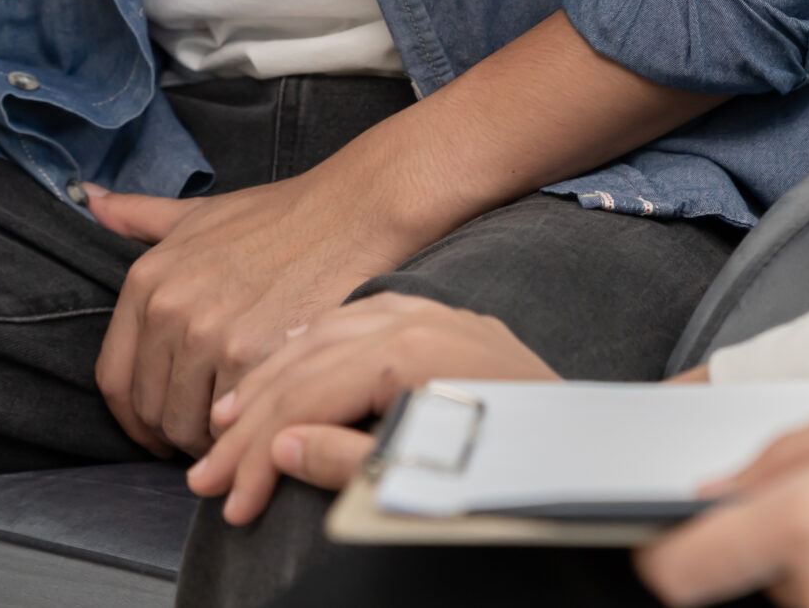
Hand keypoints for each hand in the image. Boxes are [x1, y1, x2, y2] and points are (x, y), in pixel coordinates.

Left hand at [86, 174, 429, 459]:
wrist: (348, 214)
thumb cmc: (278, 218)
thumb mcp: (198, 214)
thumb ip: (140, 216)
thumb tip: (91, 197)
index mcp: (148, 280)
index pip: (113, 379)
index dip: (130, 418)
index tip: (151, 431)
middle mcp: (169, 309)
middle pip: (150, 410)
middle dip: (173, 431)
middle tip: (207, 429)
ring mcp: (208, 335)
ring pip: (186, 426)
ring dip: (209, 439)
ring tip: (237, 426)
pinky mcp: (251, 357)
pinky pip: (230, 423)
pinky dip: (242, 433)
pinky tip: (262, 419)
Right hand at [183, 293, 556, 523]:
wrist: (600, 449)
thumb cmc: (523, 469)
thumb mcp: (432, 479)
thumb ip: (352, 462)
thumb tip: (279, 451)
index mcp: (408, 353)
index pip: (304, 401)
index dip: (255, 455)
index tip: (227, 497)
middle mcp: (413, 319)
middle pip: (304, 365)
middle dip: (250, 425)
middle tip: (208, 474)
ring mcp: (430, 312)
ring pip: (325, 334)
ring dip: (273, 379)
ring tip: (230, 421)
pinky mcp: (443, 319)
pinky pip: (359, 319)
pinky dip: (315, 345)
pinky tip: (289, 361)